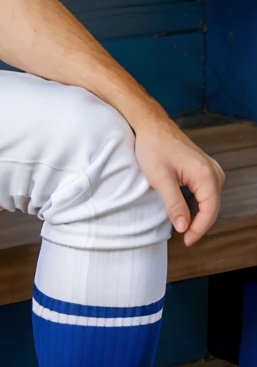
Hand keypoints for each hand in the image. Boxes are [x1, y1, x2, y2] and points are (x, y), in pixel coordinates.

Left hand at [131, 118, 224, 246]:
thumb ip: (174, 204)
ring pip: (210, 201)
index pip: (209, 211)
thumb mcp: (160, 179)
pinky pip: (206, 193)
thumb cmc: (153, 147)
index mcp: (206, 175)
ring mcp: (211, 170)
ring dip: (198, 216)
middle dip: (198, 225)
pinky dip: (197, 205)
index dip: (198, 229)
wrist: (152, 125)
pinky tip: (185, 213)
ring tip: (182, 228)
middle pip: (212, 208)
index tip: (185, 241)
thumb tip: (183, 227)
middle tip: (183, 239)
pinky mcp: (205, 170)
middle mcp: (214, 172)